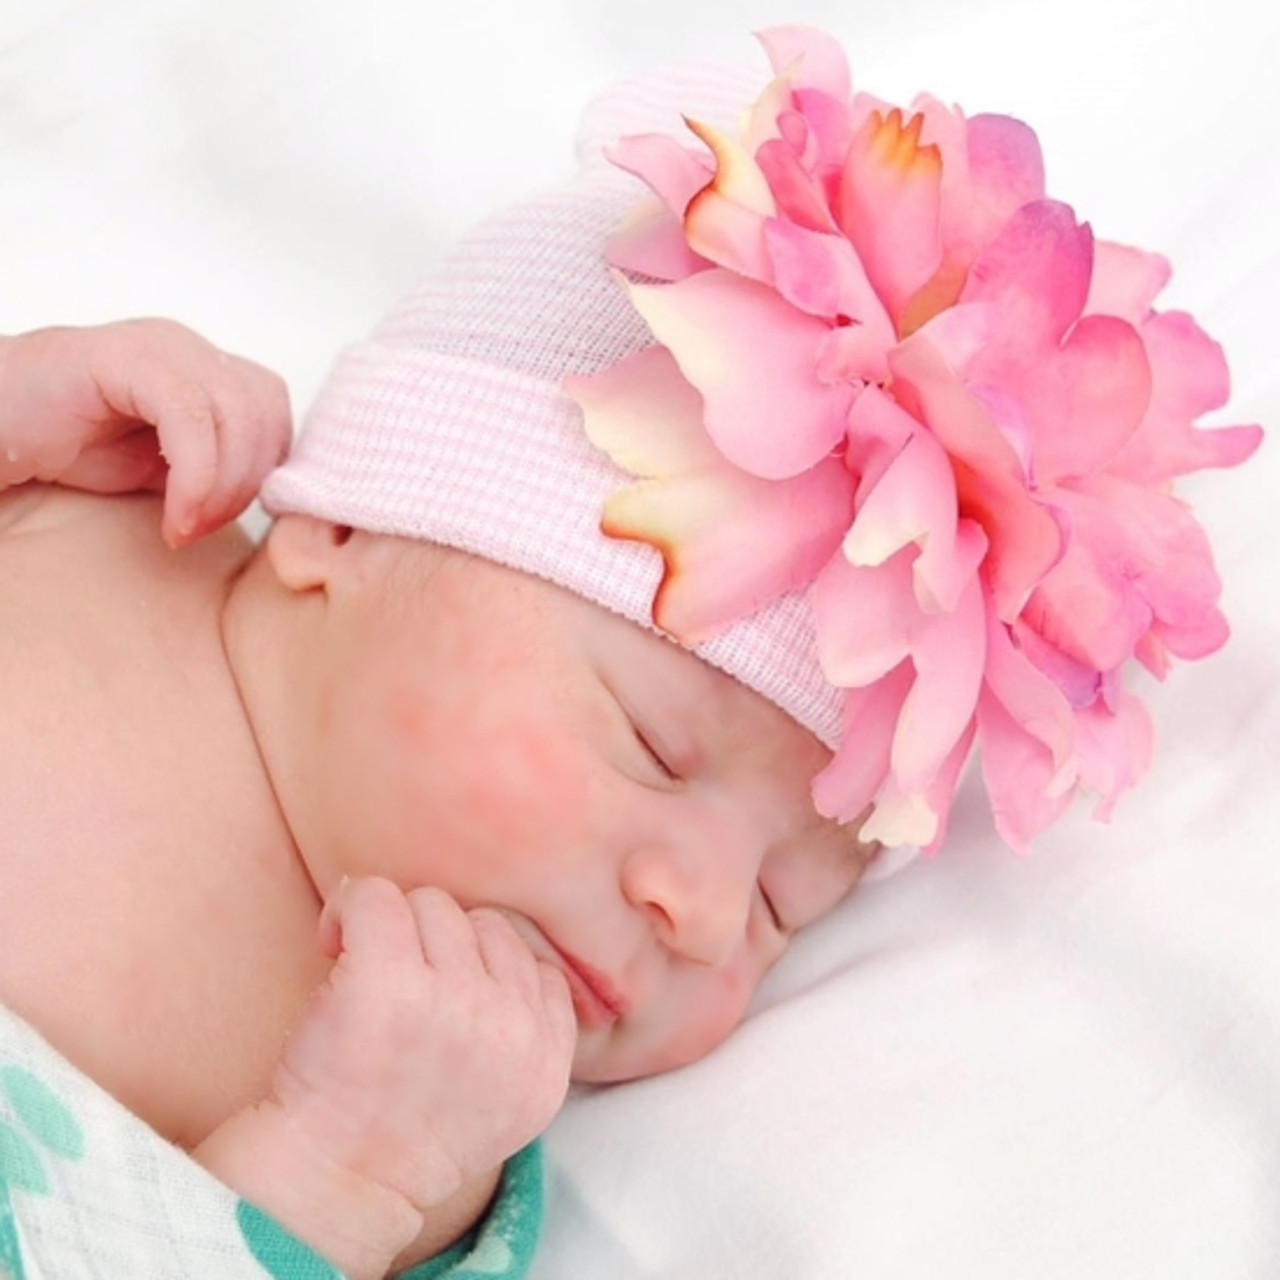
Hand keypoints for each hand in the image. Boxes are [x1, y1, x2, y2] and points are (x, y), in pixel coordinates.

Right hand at [0, 318, 290, 544]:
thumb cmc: (65, 444)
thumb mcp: (163, 467)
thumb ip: (218, 470)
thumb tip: (272, 498)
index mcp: (207, 370)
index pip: (274, 413)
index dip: (266, 473)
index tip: (226, 521)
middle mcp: (190, 350)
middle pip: (265, 413)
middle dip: (245, 486)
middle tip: (200, 529)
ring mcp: (160, 346)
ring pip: (236, 415)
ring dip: (221, 488)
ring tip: (184, 526)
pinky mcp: (125, 355)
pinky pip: (190, 415)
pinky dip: (195, 477)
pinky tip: (172, 517)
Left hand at [272, 877, 575, 1213]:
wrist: (332, 1182)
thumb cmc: (405, 1138)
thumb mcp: (511, 1104)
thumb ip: (532, 1035)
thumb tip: (510, 957)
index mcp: (545, 1056)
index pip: (534, 962)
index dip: (483, 970)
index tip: (442, 998)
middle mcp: (510, 1024)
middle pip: (485, 924)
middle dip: (439, 948)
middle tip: (399, 988)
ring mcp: (452, 998)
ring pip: (433, 904)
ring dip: (396, 929)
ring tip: (366, 972)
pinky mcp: (386, 978)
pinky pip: (377, 895)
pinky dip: (350, 908)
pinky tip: (332, 942)